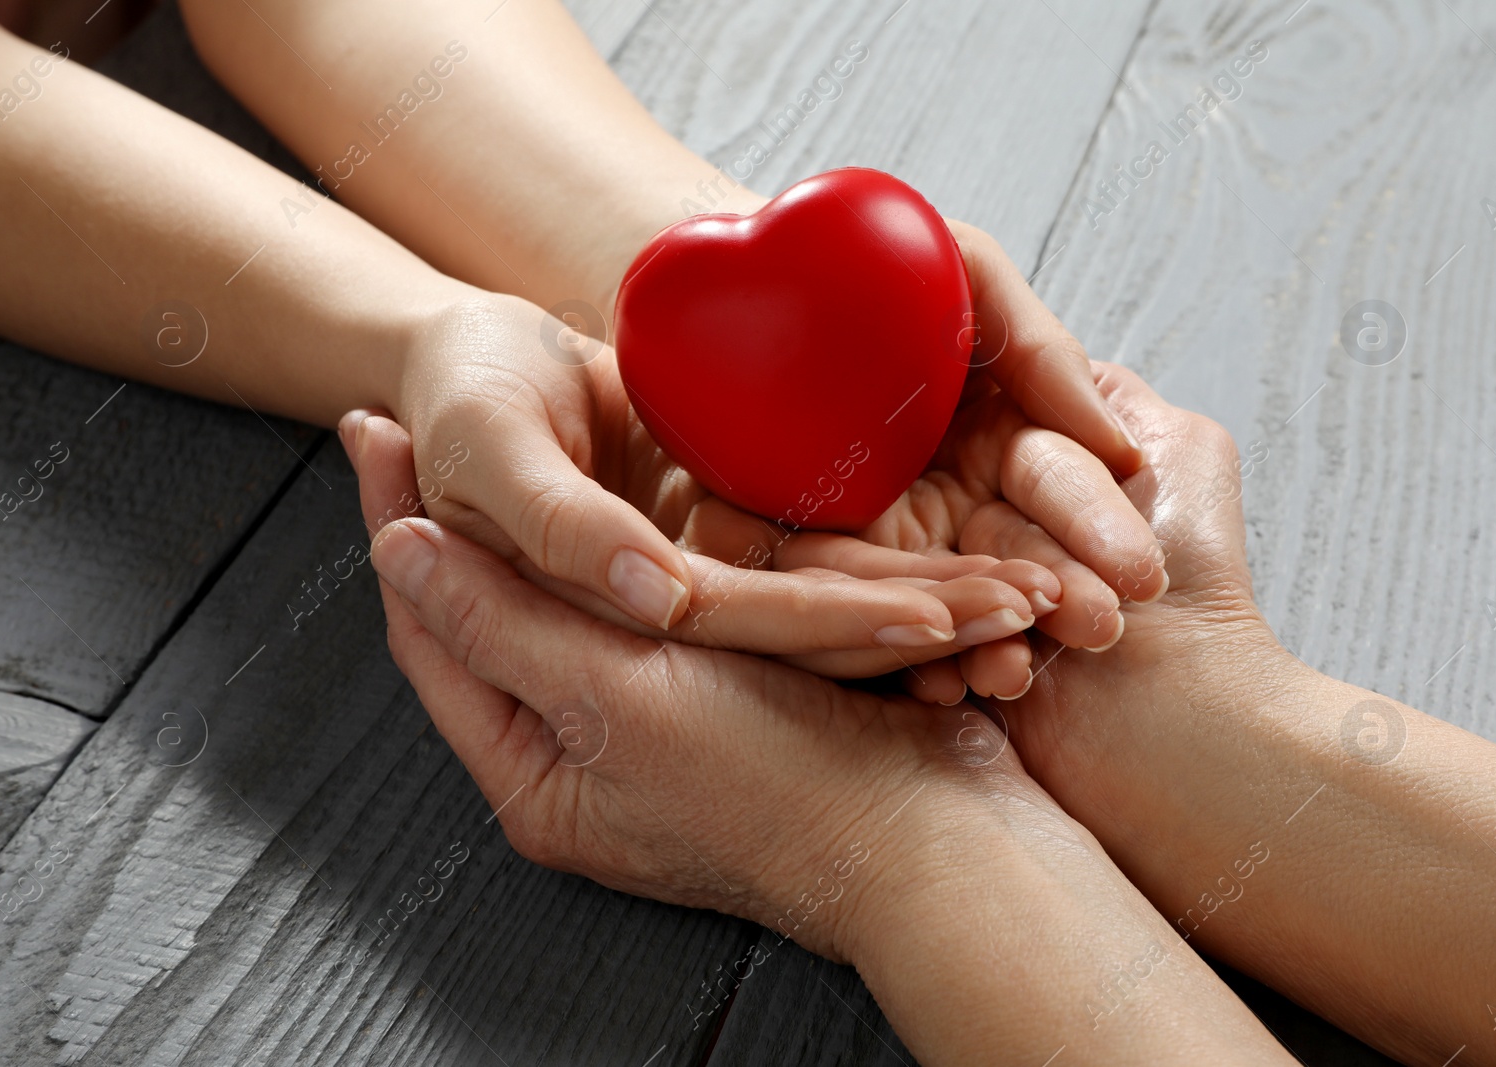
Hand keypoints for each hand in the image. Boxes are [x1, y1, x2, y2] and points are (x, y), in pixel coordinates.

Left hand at [347, 402, 1298, 1066]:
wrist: (942, 843)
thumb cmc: (778, 786)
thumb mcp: (616, 699)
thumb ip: (506, 622)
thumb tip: (400, 552)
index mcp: (537, 768)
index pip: (435, 629)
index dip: (398, 525)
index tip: (373, 428)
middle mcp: (587, 749)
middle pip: (500, 612)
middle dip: (466, 520)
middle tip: (423, 425)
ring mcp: (661, 721)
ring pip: (582, 602)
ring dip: (546, 529)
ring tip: (504, 440)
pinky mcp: (732, 695)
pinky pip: (662, 612)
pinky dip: (631, 552)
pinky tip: (619, 488)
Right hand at [392, 293, 1048, 675]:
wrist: (463, 372)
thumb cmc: (456, 406)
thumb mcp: (487, 457)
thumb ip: (559, 530)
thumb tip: (656, 592)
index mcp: (618, 614)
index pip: (749, 630)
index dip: (841, 627)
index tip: (942, 621)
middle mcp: (676, 618)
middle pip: (814, 633)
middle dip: (925, 628)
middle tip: (1038, 613)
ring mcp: (710, 582)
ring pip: (835, 606)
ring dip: (933, 605)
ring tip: (1037, 600)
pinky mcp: (728, 541)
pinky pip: (825, 560)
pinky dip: (898, 567)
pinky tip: (979, 571)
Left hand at [691, 222, 1166, 701]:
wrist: (724, 276)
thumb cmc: (860, 259)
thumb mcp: (969, 276)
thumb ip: (1043, 354)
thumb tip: (1122, 455)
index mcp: (993, 445)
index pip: (1054, 499)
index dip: (1093, 533)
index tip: (1137, 575)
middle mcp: (940, 504)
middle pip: (1001, 565)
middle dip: (1051, 605)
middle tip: (1094, 632)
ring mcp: (866, 539)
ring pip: (925, 603)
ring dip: (975, 643)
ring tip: (1008, 673)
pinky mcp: (783, 558)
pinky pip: (827, 609)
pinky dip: (875, 644)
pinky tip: (926, 682)